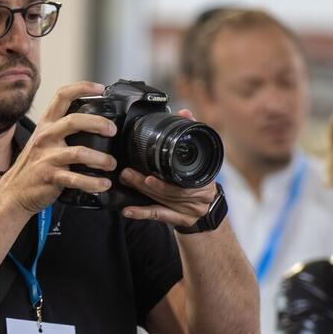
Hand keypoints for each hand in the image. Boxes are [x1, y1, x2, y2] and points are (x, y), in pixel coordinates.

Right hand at [0, 82, 119, 214]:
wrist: (14, 191)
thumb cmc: (33, 166)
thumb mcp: (43, 141)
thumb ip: (62, 130)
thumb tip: (92, 124)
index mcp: (46, 125)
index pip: (62, 96)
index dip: (82, 88)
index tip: (101, 88)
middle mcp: (46, 137)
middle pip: (73, 121)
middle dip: (98, 123)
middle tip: (112, 131)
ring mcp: (47, 157)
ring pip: (79, 152)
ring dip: (100, 158)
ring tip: (111, 164)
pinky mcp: (50, 177)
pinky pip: (76, 179)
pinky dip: (93, 182)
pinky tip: (103, 184)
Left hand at [117, 110, 220, 228]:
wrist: (206, 210)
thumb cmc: (200, 180)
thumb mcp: (200, 158)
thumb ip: (190, 135)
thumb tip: (184, 113)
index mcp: (204, 178)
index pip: (184, 176)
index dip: (167, 172)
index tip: (151, 166)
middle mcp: (199, 196)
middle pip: (169, 189)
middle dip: (145, 181)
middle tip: (127, 172)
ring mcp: (190, 210)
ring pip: (161, 201)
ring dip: (141, 192)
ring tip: (126, 182)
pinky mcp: (179, 220)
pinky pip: (158, 216)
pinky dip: (142, 213)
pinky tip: (128, 210)